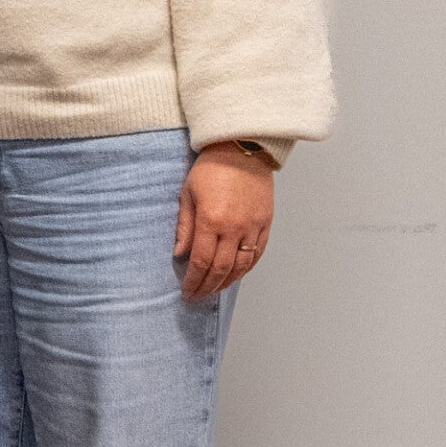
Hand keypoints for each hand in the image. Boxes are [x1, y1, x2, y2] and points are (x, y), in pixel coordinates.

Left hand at [174, 141, 274, 299]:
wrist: (242, 151)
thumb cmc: (211, 168)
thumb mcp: (188, 193)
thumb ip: (184, 226)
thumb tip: (179, 253)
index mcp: (211, 220)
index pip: (201, 261)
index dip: (193, 280)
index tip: (187, 291)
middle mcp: (234, 228)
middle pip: (221, 268)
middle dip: (208, 286)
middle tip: (198, 296)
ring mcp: (253, 227)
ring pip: (242, 266)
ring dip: (227, 282)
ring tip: (214, 290)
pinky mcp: (266, 224)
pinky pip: (257, 254)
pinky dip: (246, 268)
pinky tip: (236, 275)